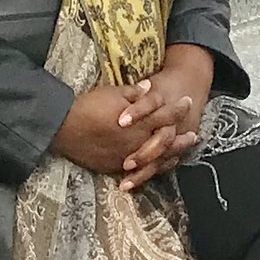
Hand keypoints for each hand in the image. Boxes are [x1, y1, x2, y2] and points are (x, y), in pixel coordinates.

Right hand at [51, 49, 215, 190]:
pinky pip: (140, 171)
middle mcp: (137, 142)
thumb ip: (134, 94)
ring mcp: (128, 157)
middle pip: (167, 141)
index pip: (165, 114)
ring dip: (171, 155)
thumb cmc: (88, 107)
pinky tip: (158, 166)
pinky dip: (152, 168)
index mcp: (139, 122)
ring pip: (156, 160)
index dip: (177, 108)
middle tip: (193, 134)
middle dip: (181, 137)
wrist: (65, 128)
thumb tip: (149, 88)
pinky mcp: (116, 167)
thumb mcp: (112, 93)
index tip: (187, 102)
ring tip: (181, 153)